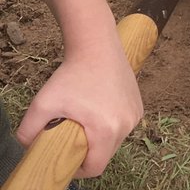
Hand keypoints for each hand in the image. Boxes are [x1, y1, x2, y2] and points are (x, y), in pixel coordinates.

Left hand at [16, 36, 141, 175]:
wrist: (96, 45)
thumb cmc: (71, 74)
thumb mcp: (42, 103)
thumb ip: (27, 131)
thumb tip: (26, 146)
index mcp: (107, 129)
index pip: (95, 167)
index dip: (78, 169)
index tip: (67, 156)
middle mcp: (127, 123)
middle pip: (106, 155)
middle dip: (89, 152)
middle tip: (73, 135)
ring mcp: (135, 113)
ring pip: (116, 140)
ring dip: (101, 138)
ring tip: (86, 120)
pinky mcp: (139, 104)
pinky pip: (123, 125)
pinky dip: (112, 125)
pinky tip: (100, 109)